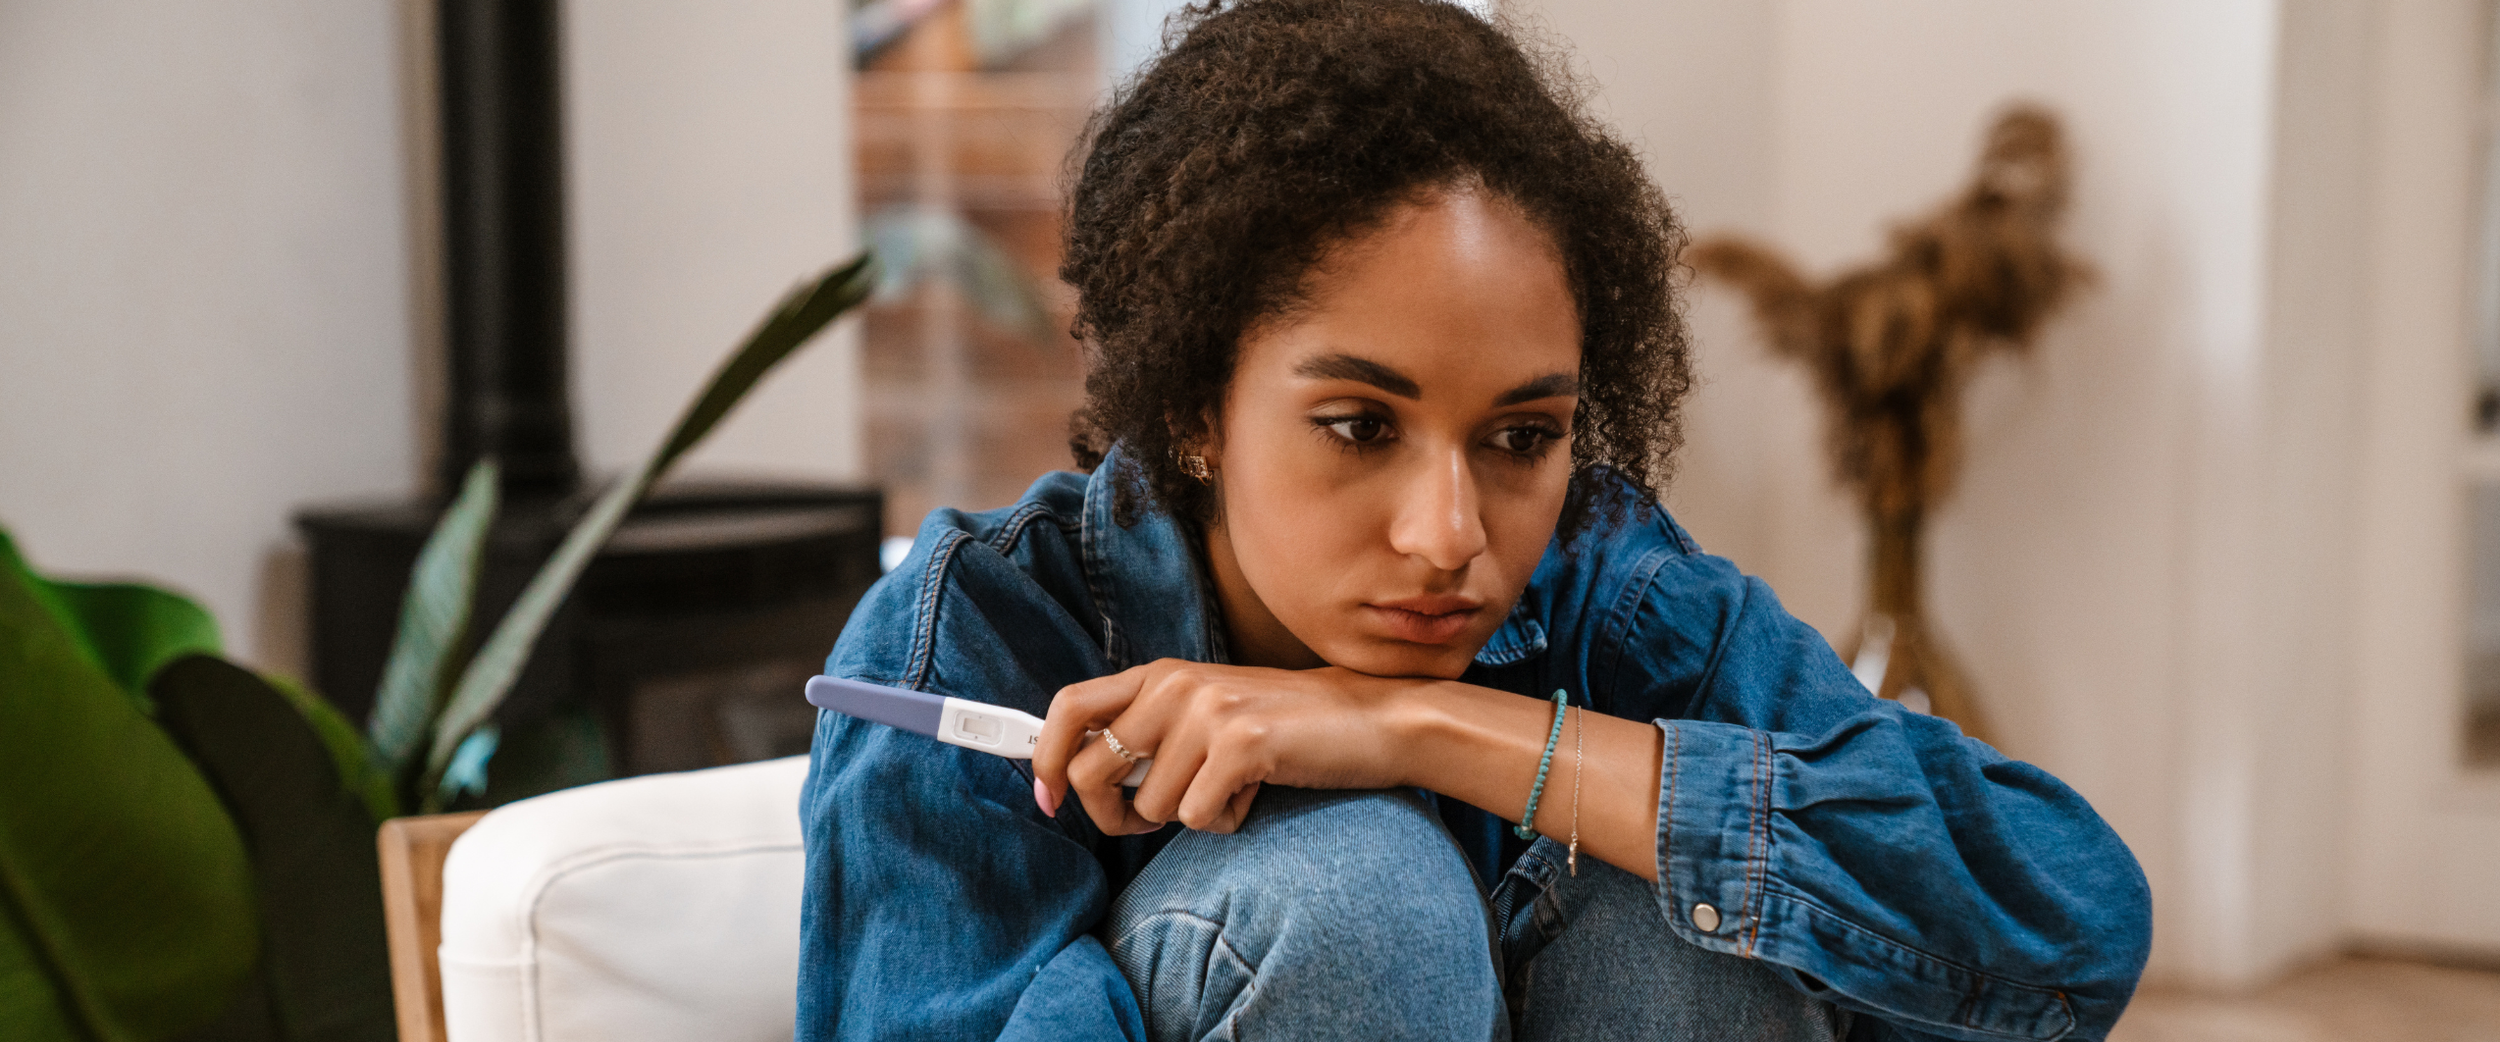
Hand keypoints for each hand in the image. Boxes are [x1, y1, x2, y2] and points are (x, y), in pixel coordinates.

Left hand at [1031, 659, 1427, 835]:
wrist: (1372, 719)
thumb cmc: (1286, 728)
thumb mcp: (1207, 713)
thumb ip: (1150, 733)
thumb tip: (1081, 776)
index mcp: (1160, 674)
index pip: (1071, 706)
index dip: (1044, 757)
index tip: (1048, 798)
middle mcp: (1176, 684)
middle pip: (1093, 770)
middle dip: (1113, 814)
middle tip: (1150, 819)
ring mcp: (1208, 712)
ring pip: (1152, 806)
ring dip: (1191, 814)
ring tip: (1233, 786)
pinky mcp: (1242, 744)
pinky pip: (1198, 817)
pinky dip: (1227, 820)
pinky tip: (1257, 790)